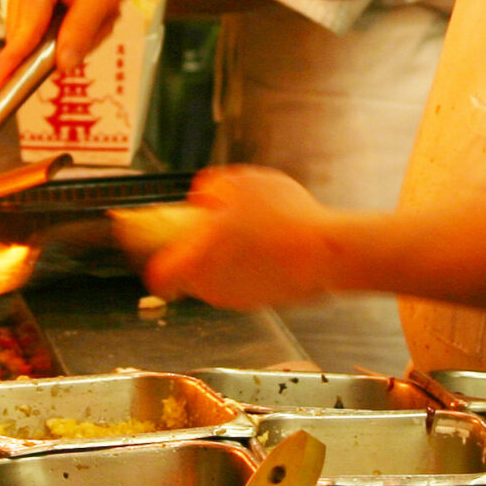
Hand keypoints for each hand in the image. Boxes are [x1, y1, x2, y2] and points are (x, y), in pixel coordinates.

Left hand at [139, 165, 341, 308]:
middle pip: (194, 271)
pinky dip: (253, 266)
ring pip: (221, 276)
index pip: (160, 278)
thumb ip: (211, 187)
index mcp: (197, 261)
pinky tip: (274, 244)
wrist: (326, 252)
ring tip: (257, 229)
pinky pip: (246, 281)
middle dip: (204, 250)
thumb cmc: (280, 218)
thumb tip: (201, 199)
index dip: (158, 266)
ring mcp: (239, 299)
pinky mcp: (263, 302)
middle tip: (225, 225)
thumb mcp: (240, 182)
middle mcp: (213, 289)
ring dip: (230, 257)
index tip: (164, 254)